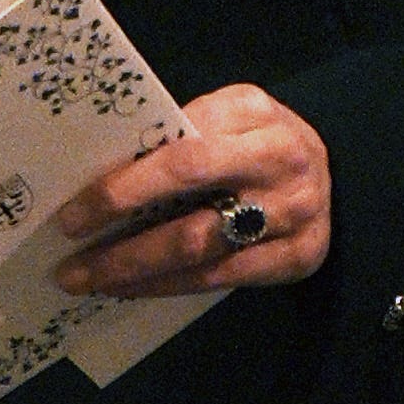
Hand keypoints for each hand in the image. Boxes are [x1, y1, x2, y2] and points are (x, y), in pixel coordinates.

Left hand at [53, 86, 333, 299]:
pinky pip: (219, 279)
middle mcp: (278, 161)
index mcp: (252, 113)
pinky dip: (168, 286)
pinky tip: (131, 290)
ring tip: (89, 281)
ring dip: (136, 271)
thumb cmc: (255, 141)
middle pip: (189, 203)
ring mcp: (292, 213)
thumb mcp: (227, 116)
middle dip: (122, 237)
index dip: (125, 186)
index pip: (180, 153)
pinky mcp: (295, 257)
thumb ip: (179, 132)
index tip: (75, 212)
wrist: (334, 172)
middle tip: (69, 260)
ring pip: (199, 250)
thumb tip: (101, 170)